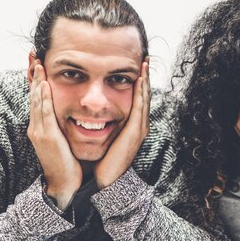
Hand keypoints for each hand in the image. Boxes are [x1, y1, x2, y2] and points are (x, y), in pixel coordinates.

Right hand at [27, 60, 81, 209]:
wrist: (64, 184)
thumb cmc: (67, 163)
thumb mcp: (63, 139)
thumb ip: (62, 125)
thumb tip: (69, 114)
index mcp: (41, 126)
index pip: (38, 97)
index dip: (36, 79)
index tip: (37, 62)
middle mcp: (36, 126)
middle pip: (33, 95)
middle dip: (33, 74)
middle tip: (33, 55)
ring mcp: (39, 131)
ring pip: (37, 101)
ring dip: (37, 81)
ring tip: (38, 63)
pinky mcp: (46, 137)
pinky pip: (44, 113)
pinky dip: (44, 98)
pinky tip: (45, 85)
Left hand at [94, 57, 150, 188]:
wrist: (106, 181)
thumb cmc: (102, 161)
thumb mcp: (105, 138)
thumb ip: (104, 125)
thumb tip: (94, 115)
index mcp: (133, 126)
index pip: (138, 99)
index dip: (139, 82)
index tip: (137, 67)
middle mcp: (140, 126)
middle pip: (145, 96)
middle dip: (145, 77)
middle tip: (145, 59)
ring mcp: (140, 128)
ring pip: (145, 99)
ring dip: (145, 80)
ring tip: (145, 64)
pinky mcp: (136, 132)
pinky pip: (140, 107)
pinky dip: (141, 92)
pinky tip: (140, 80)